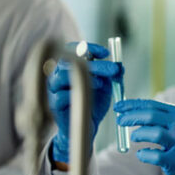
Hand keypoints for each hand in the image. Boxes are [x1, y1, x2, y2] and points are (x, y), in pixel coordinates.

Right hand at [47, 42, 122, 163]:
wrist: (88, 126)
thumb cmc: (94, 103)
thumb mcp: (107, 87)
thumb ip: (111, 76)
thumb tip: (120, 66)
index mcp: (71, 67)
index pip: (73, 49)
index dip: (89, 48)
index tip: (106, 53)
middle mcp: (59, 75)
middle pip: (70, 61)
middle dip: (95, 64)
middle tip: (113, 70)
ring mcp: (54, 89)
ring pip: (61, 75)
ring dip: (85, 77)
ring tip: (101, 84)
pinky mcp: (54, 105)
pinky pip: (60, 96)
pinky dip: (75, 93)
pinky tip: (88, 96)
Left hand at [114, 99, 174, 174]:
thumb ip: (160, 119)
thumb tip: (131, 112)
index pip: (153, 105)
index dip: (132, 105)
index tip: (118, 107)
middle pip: (151, 116)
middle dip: (131, 117)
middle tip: (120, 121)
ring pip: (154, 133)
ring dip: (139, 134)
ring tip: (134, 138)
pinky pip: (154, 155)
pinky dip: (144, 154)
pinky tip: (143, 154)